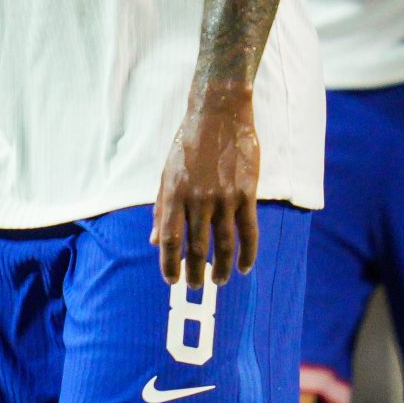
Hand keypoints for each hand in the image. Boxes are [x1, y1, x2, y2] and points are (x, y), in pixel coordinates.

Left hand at [152, 89, 259, 287]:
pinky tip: (244, 268)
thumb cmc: (188, 144)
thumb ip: (162, 208)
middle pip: (197, 247)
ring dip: (221, 268)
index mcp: (174, 193)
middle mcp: (198, 199)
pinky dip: (248, 253)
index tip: (170, 280)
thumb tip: (155, 240)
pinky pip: (249, 231)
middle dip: (194, 272)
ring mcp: (224, 198)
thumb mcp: (167, 173)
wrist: (218, 115)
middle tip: (193, 287)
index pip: (170, 239)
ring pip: (224, 245)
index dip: (169, 264)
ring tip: (219, 281)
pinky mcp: (246, 194)